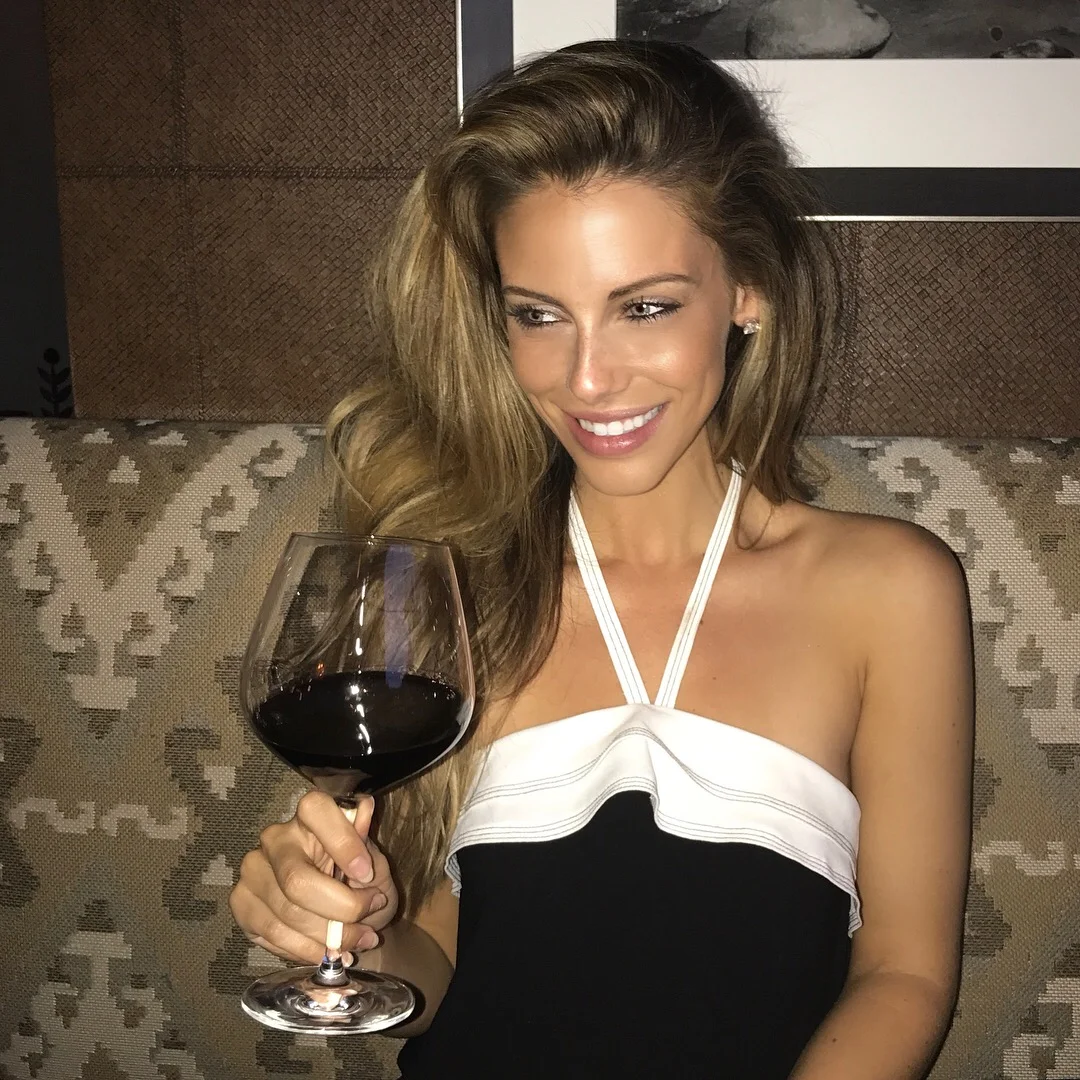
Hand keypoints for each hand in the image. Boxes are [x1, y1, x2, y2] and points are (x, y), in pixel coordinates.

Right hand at [229, 791, 398, 964]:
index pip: (316, 810)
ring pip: (286, 915)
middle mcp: (275, 838)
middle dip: (341, 911)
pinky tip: (327, 951)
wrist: (334, 909)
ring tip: (355, 944)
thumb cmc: (355, 880)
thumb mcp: (373, 863)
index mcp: (310, 816)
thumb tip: (365, 811)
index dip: (342, 841)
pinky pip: (273, 935)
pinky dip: (306, 950)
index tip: (366, 874)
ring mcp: (253, 871)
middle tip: (368, 928)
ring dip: (328, 939)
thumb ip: (368, 847)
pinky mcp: (242, 903)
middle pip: (297, 881)